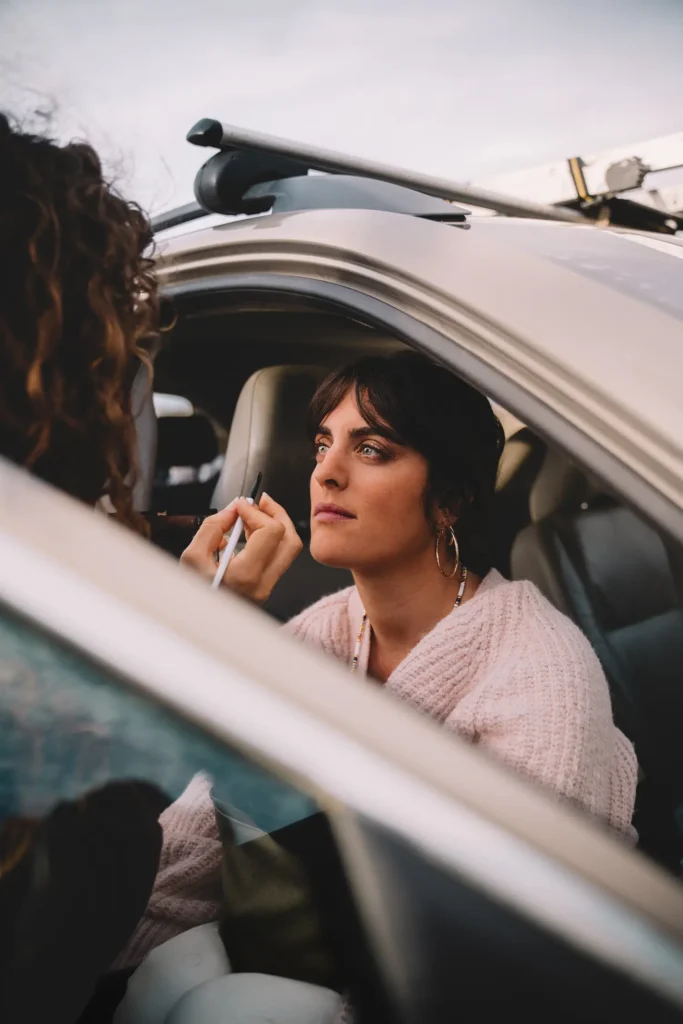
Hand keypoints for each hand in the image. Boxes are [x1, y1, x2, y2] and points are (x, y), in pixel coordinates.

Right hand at [180, 493, 302, 604]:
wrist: (195, 625)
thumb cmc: (189, 597)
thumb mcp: (192, 558)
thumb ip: (212, 528)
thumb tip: (232, 511)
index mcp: (246, 576)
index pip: (271, 532)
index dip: (256, 511)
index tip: (240, 505)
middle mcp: (263, 584)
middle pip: (290, 539)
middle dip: (276, 514)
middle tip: (260, 502)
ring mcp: (266, 588)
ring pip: (287, 549)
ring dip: (274, 526)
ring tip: (253, 515)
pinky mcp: (264, 588)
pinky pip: (276, 558)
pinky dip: (267, 540)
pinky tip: (247, 533)